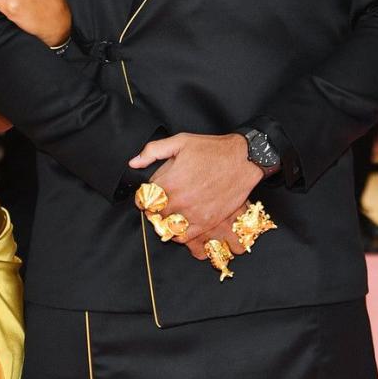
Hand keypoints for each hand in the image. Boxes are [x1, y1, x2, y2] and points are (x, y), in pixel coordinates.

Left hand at [128, 132, 263, 239]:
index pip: (144, 198)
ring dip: (164, 222)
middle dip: (154, 209)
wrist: (243, 160)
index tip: (147, 195)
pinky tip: (179, 224)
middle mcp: (180, 200)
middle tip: (159, 204)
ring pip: (167, 227)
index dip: (143, 197)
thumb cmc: (213, 150)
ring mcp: (193, 213)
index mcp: (170, 181)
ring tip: (169, 214)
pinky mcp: (206, 222)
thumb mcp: (180, 142)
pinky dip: (177, 233)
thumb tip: (134, 163)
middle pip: (154, 214)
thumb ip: (153, 151)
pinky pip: (184, 237)